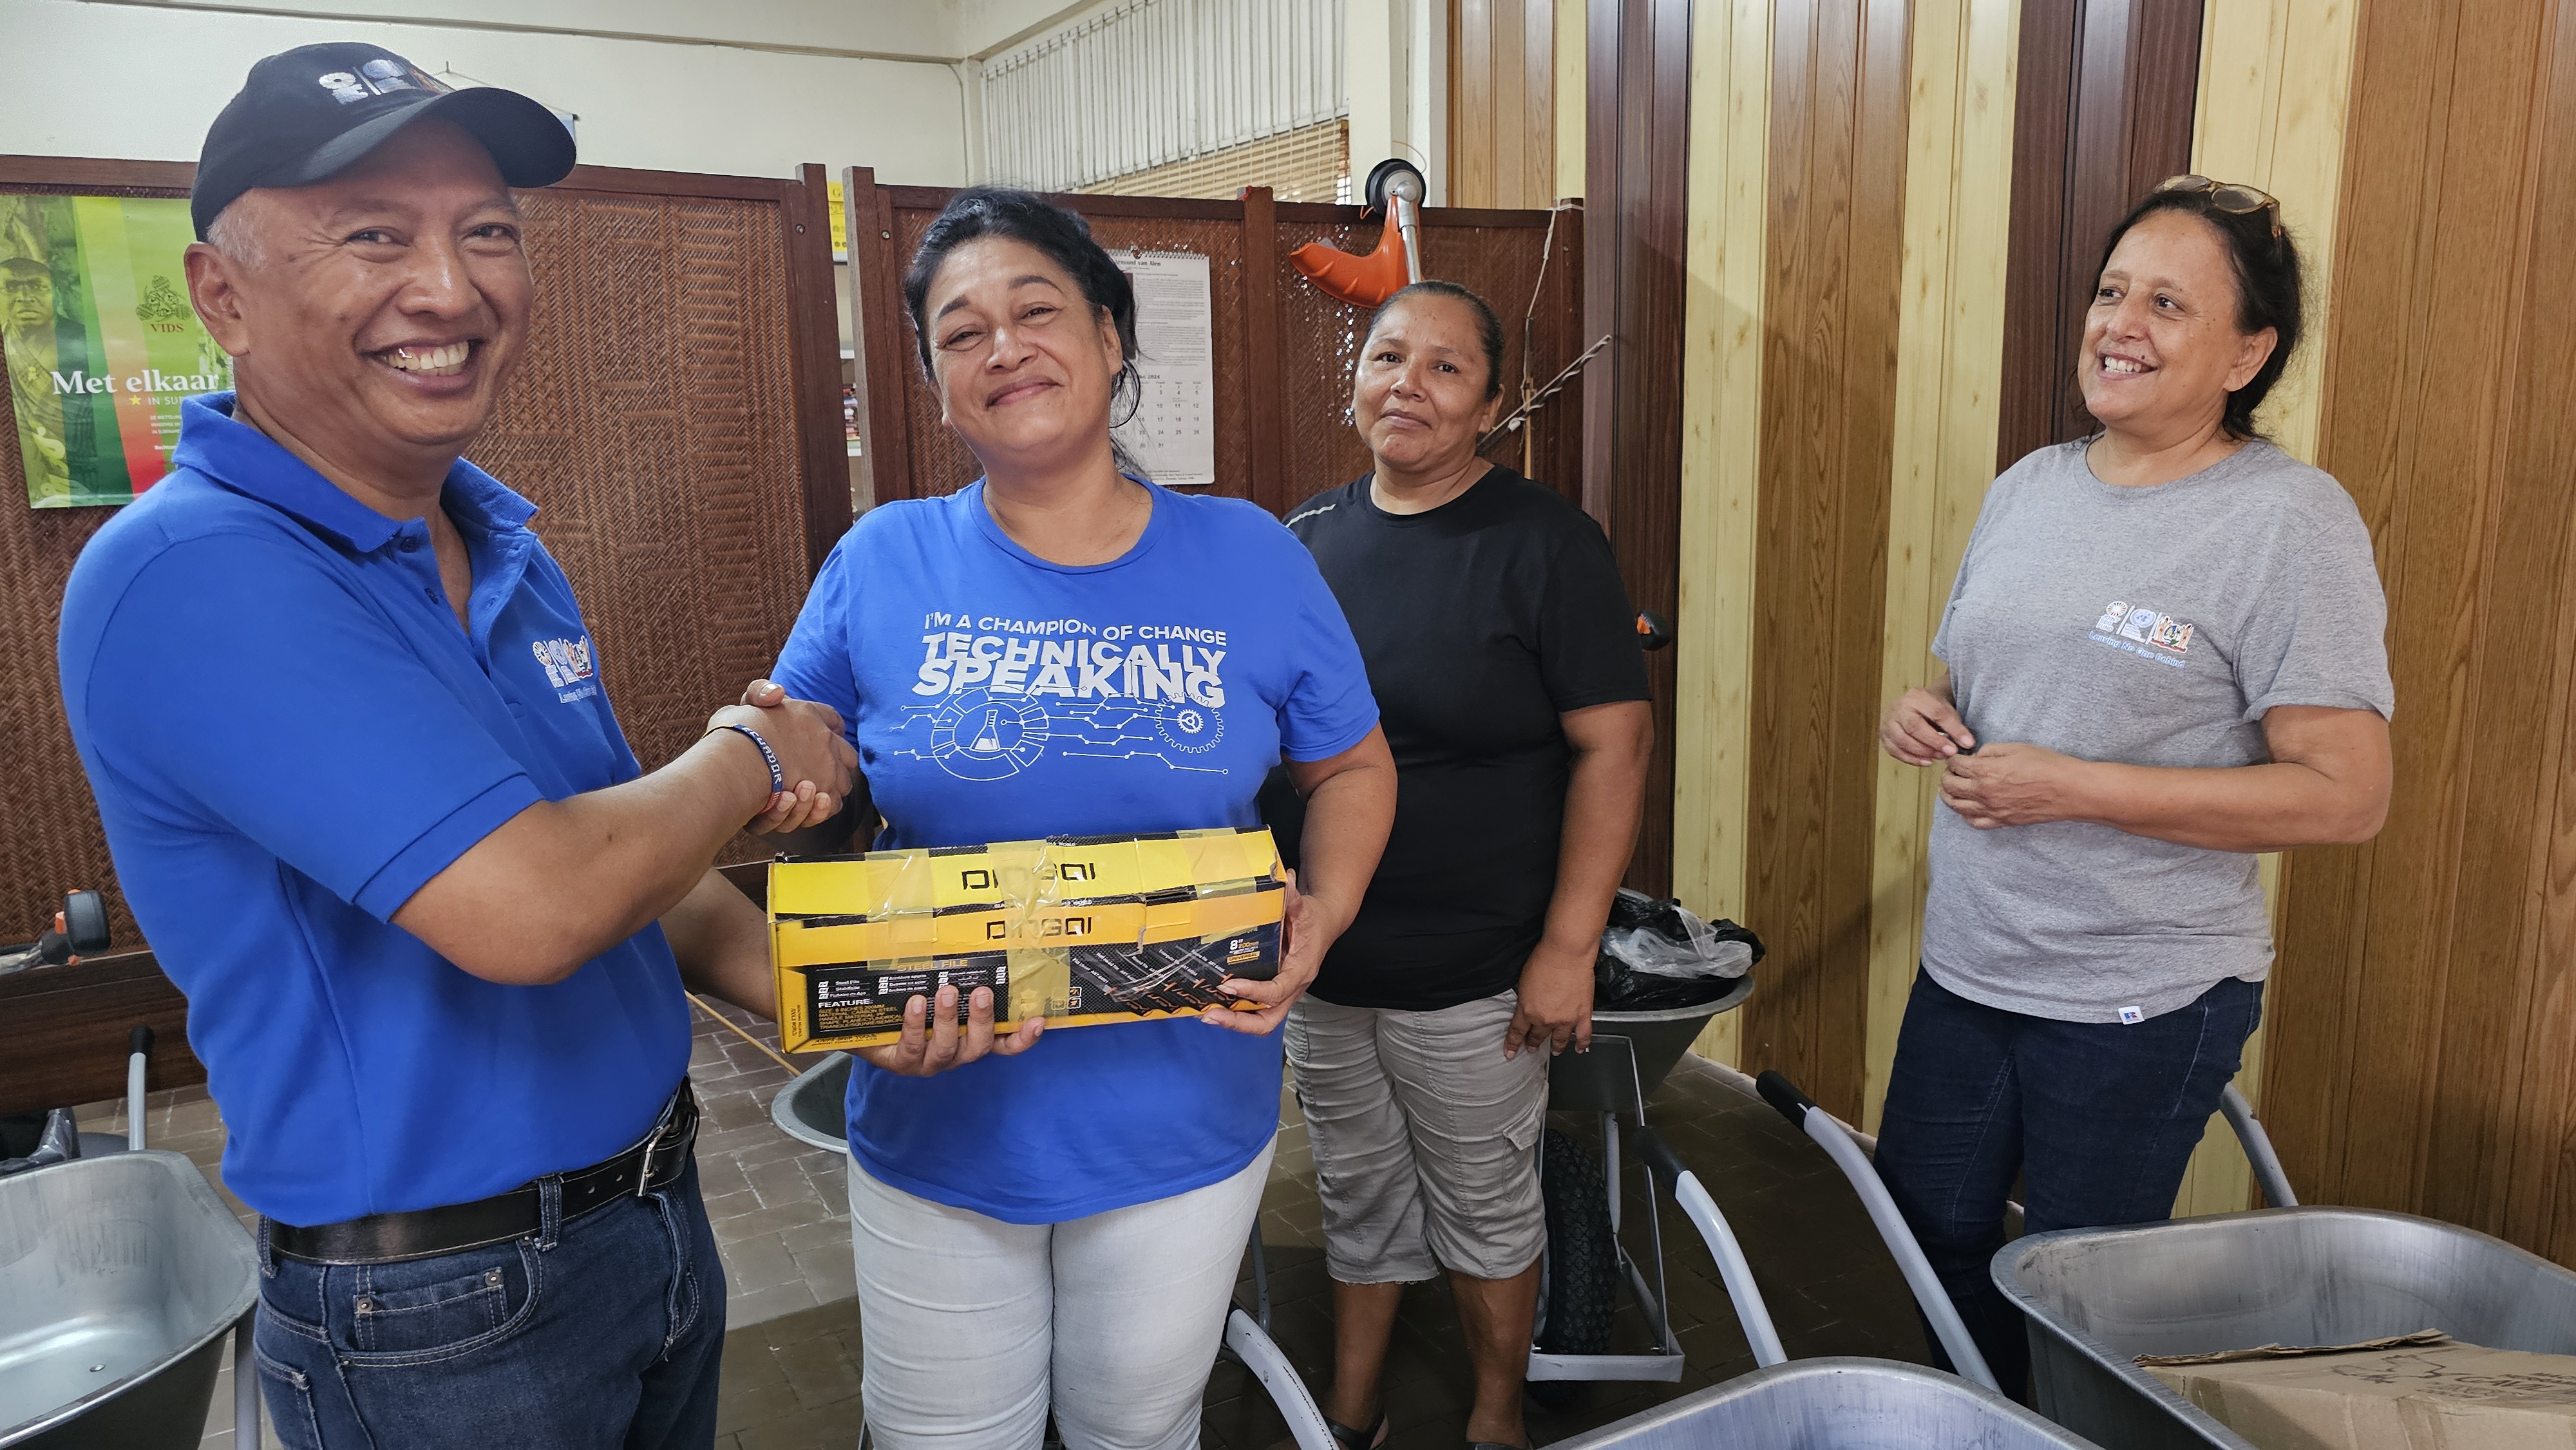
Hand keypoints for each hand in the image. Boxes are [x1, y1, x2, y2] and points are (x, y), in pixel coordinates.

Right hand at [711, 679, 857, 831]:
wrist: (740, 762)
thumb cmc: (737, 733)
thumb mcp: (745, 704)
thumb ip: (760, 694)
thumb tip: (778, 694)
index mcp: (808, 715)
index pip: (831, 718)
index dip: (830, 725)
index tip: (826, 732)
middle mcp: (826, 741)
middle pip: (846, 753)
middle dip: (834, 761)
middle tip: (813, 770)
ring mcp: (829, 768)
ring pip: (841, 781)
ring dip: (826, 787)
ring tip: (803, 791)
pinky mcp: (825, 794)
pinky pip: (832, 804)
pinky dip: (820, 807)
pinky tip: (800, 803)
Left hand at [854, 983, 1043, 1076]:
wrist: (867, 1023)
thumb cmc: (910, 1001)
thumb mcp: (937, 987)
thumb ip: (957, 974)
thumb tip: (972, 935)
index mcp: (970, 1037)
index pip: (1004, 1043)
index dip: (1023, 1037)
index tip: (1039, 1021)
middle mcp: (955, 1053)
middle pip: (979, 1046)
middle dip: (982, 1019)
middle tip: (981, 992)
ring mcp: (930, 1061)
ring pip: (948, 1048)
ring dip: (949, 1019)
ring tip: (945, 991)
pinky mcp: (903, 1062)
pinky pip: (913, 1047)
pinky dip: (916, 1025)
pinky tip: (916, 1003)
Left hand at [1203, 868, 1322, 1035]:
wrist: (1325, 924)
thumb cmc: (1313, 918)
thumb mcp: (1304, 907)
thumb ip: (1292, 898)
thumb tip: (1285, 880)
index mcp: (1301, 969)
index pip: (1277, 990)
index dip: (1253, 991)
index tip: (1228, 985)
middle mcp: (1294, 988)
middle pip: (1269, 1019)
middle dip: (1240, 1022)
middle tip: (1211, 1015)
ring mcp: (1285, 994)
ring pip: (1263, 1021)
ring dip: (1236, 1022)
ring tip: (1208, 1015)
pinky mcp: (1276, 993)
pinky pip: (1257, 1012)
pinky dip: (1238, 1014)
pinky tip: (1215, 1007)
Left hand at [1504, 938, 1594, 1057]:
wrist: (1566, 954)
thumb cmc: (1544, 960)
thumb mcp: (1523, 981)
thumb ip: (1525, 999)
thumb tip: (1528, 1006)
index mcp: (1527, 1010)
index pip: (1517, 1032)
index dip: (1513, 1044)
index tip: (1511, 1052)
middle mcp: (1545, 1019)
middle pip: (1537, 1037)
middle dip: (1533, 1044)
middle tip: (1531, 1047)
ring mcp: (1565, 1020)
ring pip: (1560, 1040)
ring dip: (1556, 1047)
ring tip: (1555, 1051)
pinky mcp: (1582, 1015)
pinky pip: (1584, 1035)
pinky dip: (1583, 1044)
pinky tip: (1581, 1049)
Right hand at [1882, 684, 1974, 764]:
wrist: (1914, 706)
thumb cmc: (1932, 710)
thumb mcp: (1947, 711)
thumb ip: (1956, 726)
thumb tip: (1968, 744)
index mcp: (1917, 696)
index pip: (1936, 712)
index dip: (1953, 729)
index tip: (1967, 743)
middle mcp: (1899, 707)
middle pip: (1914, 726)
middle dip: (1934, 742)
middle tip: (1950, 753)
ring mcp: (1888, 721)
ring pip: (1902, 740)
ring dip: (1923, 752)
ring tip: (1940, 757)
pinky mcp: (1883, 735)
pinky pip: (1894, 751)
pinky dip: (1911, 759)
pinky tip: (1926, 761)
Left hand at [1939, 741, 2087, 828]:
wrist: (2068, 790)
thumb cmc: (2046, 765)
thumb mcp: (2016, 748)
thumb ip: (1990, 751)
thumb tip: (1975, 757)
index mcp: (1985, 771)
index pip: (1956, 766)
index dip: (1953, 760)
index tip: (1956, 758)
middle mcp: (1983, 793)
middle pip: (1950, 787)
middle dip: (1946, 777)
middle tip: (1950, 772)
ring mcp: (1991, 810)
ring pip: (1957, 806)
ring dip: (1949, 796)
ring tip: (1950, 790)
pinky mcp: (2002, 821)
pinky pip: (1974, 822)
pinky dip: (1965, 814)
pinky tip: (1967, 808)